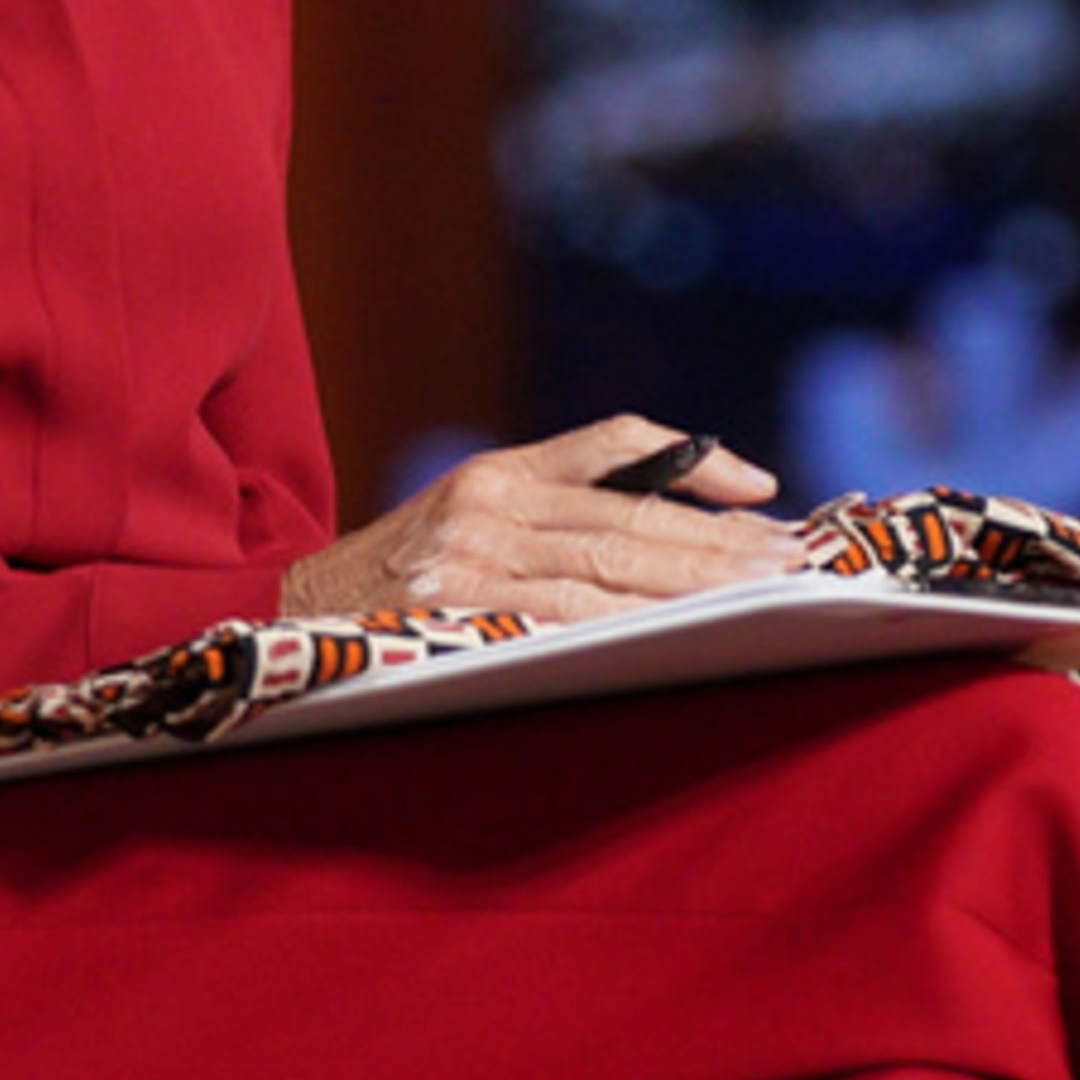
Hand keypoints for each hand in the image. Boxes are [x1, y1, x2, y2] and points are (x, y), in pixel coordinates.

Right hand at [277, 417, 790, 624]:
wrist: (286, 624)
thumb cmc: (397, 586)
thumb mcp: (466, 521)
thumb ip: (559, 506)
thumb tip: (692, 514)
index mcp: (495, 470)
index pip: (615, 443)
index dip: (696, 464)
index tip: (764, 494)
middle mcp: (485, 503)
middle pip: (629, 518)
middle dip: (721, 543)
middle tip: (794, 563)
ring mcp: (467, 560)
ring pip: (608, 569)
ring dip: (695, 589)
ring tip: (763, 600)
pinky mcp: (454, 614)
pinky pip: (564, 620)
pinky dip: (630, 628)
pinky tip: (682, 636)